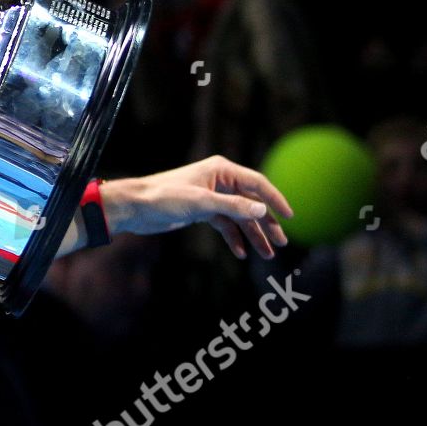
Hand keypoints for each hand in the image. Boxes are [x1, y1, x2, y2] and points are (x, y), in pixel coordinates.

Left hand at [103, 155, 292, 258]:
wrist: (136, 207)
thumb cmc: (165, 197)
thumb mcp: (202, 203)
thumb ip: (233, 206)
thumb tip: (262, 209)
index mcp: (222, 170)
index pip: (257, 183)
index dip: (275, 199)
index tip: (290, 217)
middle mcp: (219, 181)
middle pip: (251, 202)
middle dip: (266, 224)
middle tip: (281, 244)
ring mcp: (211, 197)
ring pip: (240, 217)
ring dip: (253, 235)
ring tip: (266, 255)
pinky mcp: (202, 211)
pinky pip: (225, 225)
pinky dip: (234, 238)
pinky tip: (241, 252)